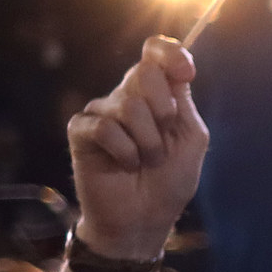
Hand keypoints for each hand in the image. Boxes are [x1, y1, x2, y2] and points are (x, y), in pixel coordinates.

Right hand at [66, 38, 207, 263]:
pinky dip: (124, 152)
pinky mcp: (81, 130)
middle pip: (144, 72)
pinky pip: (105, 127)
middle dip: (163, 110)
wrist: (144, 219)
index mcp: (158, 95)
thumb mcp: (190, 141)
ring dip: (148, 142)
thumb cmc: (169, 181)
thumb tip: (176, 69)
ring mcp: (102, 111)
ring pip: (128, 105)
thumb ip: (184, 104)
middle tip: (164, 136)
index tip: (186, 72)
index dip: (170, 53)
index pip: (156, 52)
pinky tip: (125, 165)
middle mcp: (127, 96)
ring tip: (146, 161)